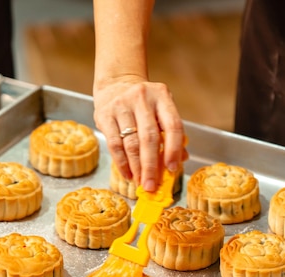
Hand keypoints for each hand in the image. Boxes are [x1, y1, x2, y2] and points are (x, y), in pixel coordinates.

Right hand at [93, 75, 187, 191]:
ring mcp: (122, 105)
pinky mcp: (105, 114)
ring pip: (131, 143)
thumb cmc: (145, 104)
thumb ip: (171, 134)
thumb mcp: (162, 111)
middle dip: (151, 166)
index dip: (174, 149)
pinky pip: (114, 144)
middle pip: (149, 138)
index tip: (172, 169)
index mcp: (162, 96)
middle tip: (152, 185)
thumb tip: (180, 161)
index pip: (172, 126)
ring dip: (136, 167)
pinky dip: (122, 163)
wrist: (117, 83)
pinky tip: (128, 174)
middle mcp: (142, 98)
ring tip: (141, 182)